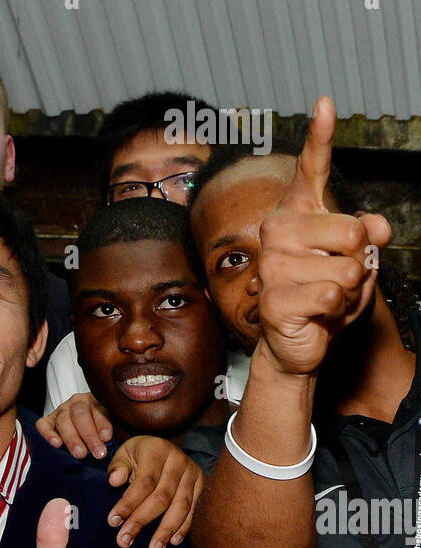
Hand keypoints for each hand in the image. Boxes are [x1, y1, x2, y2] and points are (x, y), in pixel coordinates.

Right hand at [36, 391, 112, 459]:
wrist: (85, 428)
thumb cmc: (100, 432)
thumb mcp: (111, 427)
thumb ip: (112, 433)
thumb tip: (116, 444)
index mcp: (95, 400)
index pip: (98, 408)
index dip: (102, 423)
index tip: (107, 438)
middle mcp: (77, 402)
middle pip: (80, 414)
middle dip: (89, 435)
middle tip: (97, 452)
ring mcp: (61, 410)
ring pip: (63, 420)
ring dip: (72, 438)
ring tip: (80, 454)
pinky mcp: (48, 420)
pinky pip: (43, 424)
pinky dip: (48, 433)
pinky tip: (56, 444)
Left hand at [105, 437, 203, 547]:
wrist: (165, 448)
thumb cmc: (140, 455)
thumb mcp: (125, 454)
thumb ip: (118, 467)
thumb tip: (114, 481)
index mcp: (157, 451)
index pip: (143, 482)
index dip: (128, 503)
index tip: (112, 522)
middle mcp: (178, 461)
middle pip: (161, 497)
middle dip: (142, 521)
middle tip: (124, 541)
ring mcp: (193, 473)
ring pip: (181, 506)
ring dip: (166, 530)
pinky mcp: (202, 485)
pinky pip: (194, 509)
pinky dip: (184, 527)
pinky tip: (173, 541)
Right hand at [257, 95, 390, 376]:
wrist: (299, 342)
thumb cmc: (323, 295)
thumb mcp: (357, 260)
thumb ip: (369, 236)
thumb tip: (377, 227)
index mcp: (297, 214)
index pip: (310, 168)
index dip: (320, 136)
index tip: (326, 103)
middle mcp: (278, 232)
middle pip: (352, 231)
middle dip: (359, 261)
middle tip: (337, 278)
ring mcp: (272, 266)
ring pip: (347, 269)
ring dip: (349, 291)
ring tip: (327, 299)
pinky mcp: (274, 300)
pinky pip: (332, 295)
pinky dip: (337, 310)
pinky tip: (317, 314)